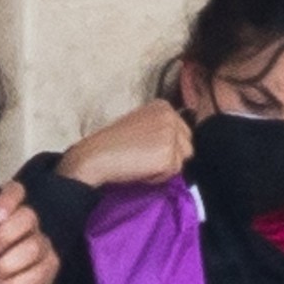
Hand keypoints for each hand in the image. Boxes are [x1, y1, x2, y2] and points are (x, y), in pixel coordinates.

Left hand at [0, 180, 58, 283]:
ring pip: (33, 248)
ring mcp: (42, 247)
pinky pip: (38, 273)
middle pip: (28, 218)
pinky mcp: (49, 270)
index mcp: (6, 215)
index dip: (8, 199)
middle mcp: (28, 227)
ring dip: (5, 266)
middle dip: (4, 238)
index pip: (16, 191)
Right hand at [56, 101, 192, 188]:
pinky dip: (158, 176)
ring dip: (165, 167)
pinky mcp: (168, 155)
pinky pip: (173, 173)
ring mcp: (170, 135)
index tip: (145, 146)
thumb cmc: (114, 144)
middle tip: (143, 156)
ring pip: (182, 160)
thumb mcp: (142, 125)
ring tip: (141, 161)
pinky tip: (140, 168)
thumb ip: (162, 128)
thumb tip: (182, 145)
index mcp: (163, 106)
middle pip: (187, 146)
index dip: (166, 146)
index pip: (183, 133)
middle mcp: (170, 116)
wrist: (95, 155)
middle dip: (170, 156)